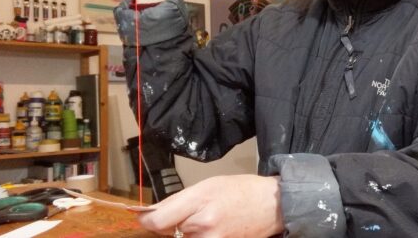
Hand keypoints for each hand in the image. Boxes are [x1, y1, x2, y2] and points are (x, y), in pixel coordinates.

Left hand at [138, 175, 283, 237]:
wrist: (272, 206)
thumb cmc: (242, 190)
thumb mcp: (208, 184)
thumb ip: (178, 200)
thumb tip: (149, 213)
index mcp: (200, 203)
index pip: (158, 220)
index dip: (146, 221)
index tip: (145, 218)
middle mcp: (204, 227)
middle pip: (168, 232)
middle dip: (169, 225)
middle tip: (186, 214)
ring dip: (184, 234)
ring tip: (204, 221)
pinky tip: (208, 230)